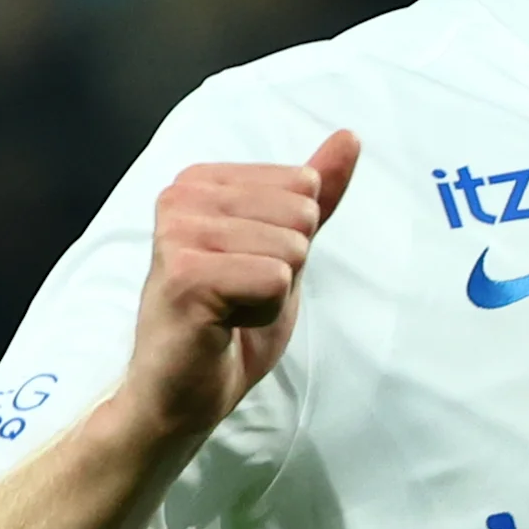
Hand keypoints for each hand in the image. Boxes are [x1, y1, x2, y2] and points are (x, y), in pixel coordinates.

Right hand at [114, 131, 360, 456]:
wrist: (183, 393)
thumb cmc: (228, 322)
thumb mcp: (282, 249)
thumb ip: (313, 195)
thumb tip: (350, 136)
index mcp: (200, 181)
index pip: (303, 184)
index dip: (291, 241)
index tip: (245, 270)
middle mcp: (180, 196)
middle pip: (300, 213)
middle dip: (285, 268)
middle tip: (239, 297)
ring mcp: (178, 234)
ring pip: (291, 249)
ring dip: (273, 295)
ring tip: (229, 311)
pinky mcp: (185, 276)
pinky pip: (276, 282)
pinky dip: (263, 314)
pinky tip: (225, 325)